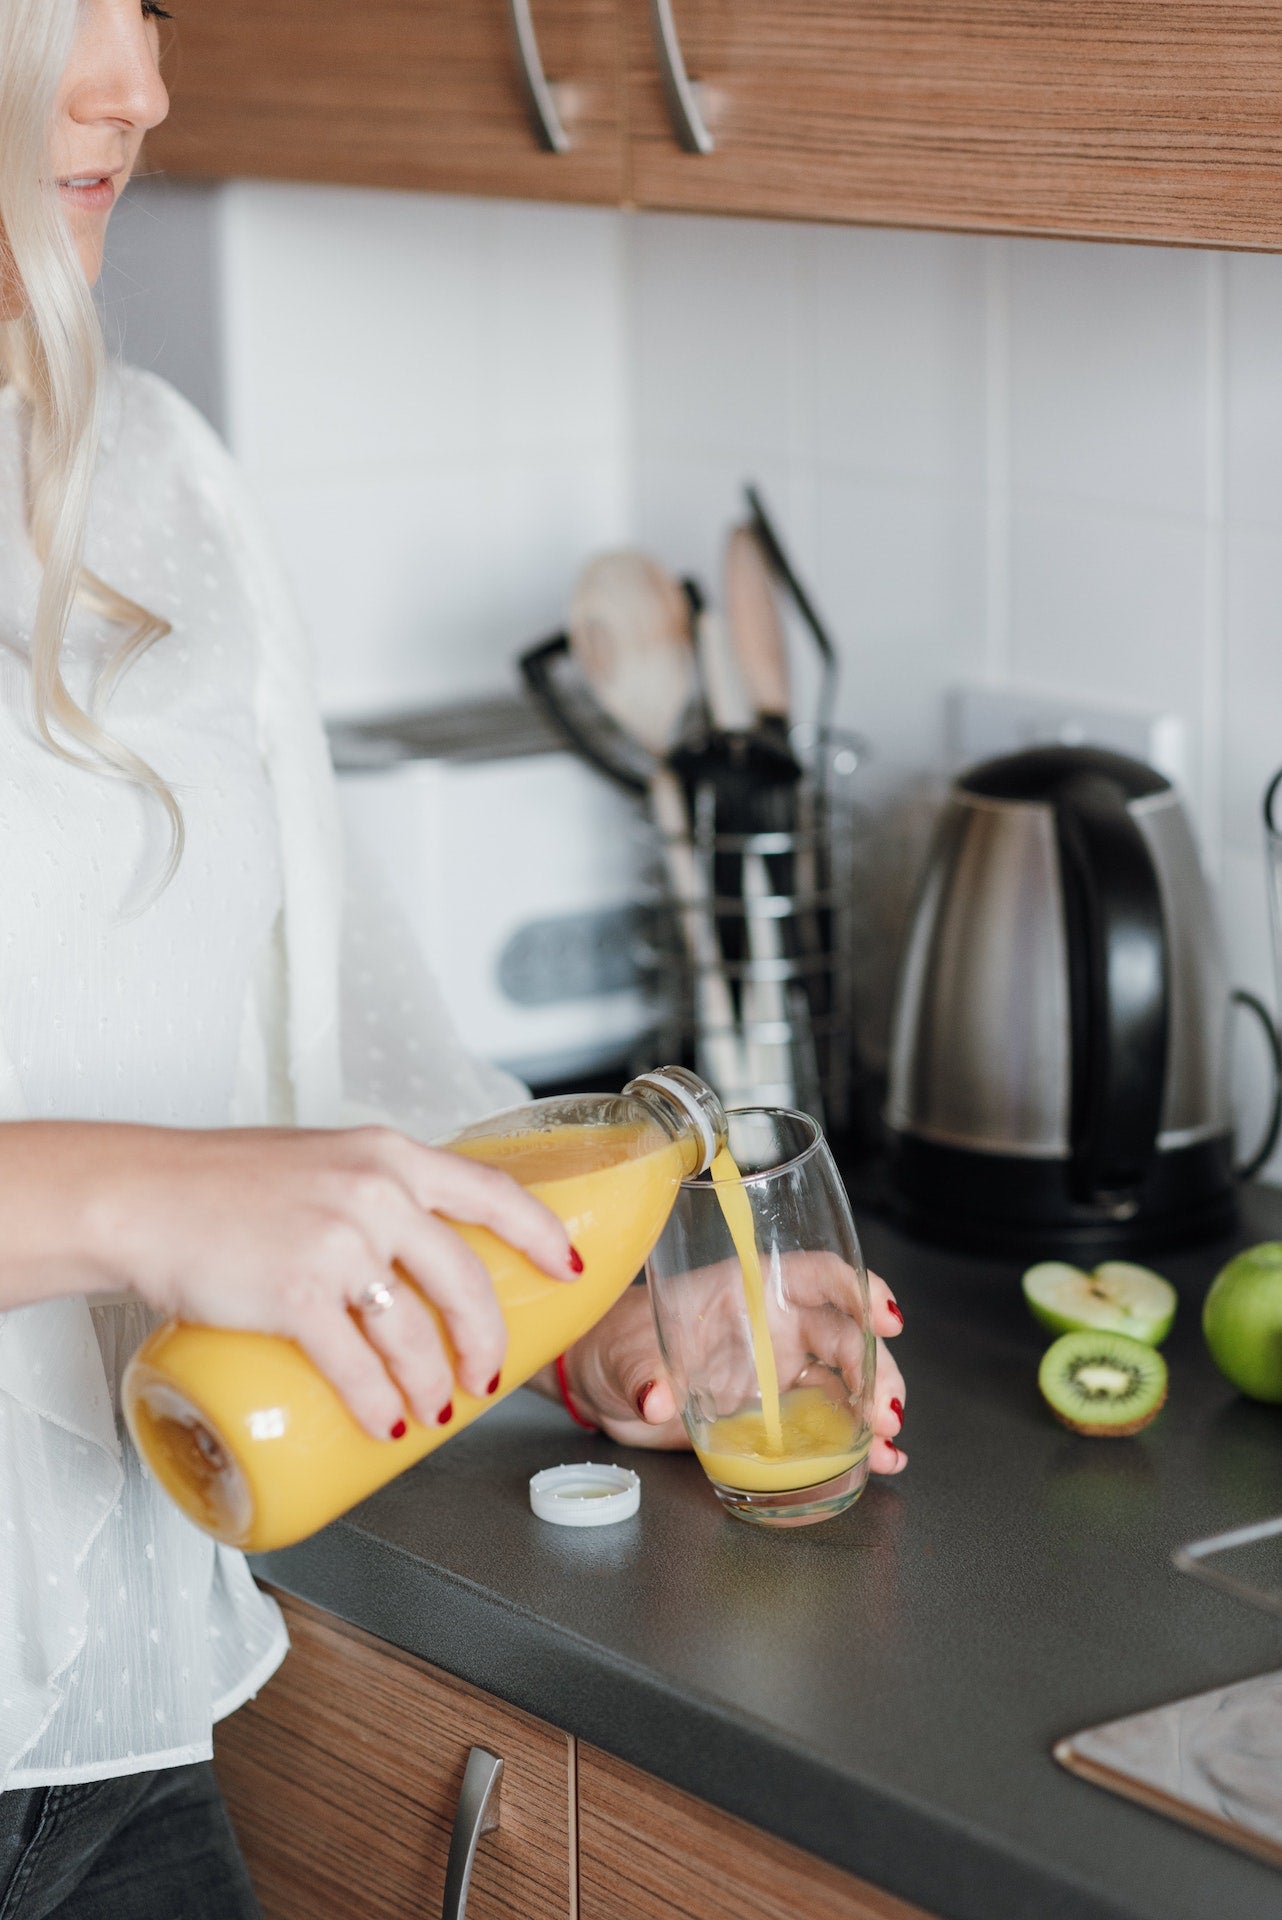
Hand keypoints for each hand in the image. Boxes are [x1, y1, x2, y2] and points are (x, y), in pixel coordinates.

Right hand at [2, 1120, 577, 1440]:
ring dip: (430, 1386)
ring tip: (428, 1410)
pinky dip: (379, 1406)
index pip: (494, 1191)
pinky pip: (358, 1368)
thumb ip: (376, 1193)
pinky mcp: (294, 1294)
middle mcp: (375, 1193)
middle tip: (484, 1374)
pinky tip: (386, 1425)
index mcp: (389, 1155)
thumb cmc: (224, 1183)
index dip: (541, 1235)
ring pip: (414, 1334)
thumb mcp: (323, 1162)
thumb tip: (420, 1253)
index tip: (567, 1267)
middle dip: (485, 1339)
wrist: (142, 1195)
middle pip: (465, 1279)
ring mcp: (337, 1243)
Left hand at [557, 1266, 907, 1473]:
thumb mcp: (623, 1354)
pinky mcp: (777, 1413)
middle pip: (844, 1334)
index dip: (858, 1289)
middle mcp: (773, 1323)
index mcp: (745, 1288)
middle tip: (886, 1413)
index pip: (816, 1275)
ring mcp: (779, 1369)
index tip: (885, 1319)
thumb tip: (655, 1398)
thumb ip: (643, 1375)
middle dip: (875, 1369)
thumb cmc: (614, 1344)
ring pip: (846, 1380)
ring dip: (874, 1409)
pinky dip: (857, 1441)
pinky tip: (880, 1462)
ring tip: (888, 1446)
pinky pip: (829, 1422)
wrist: (603, 1387)